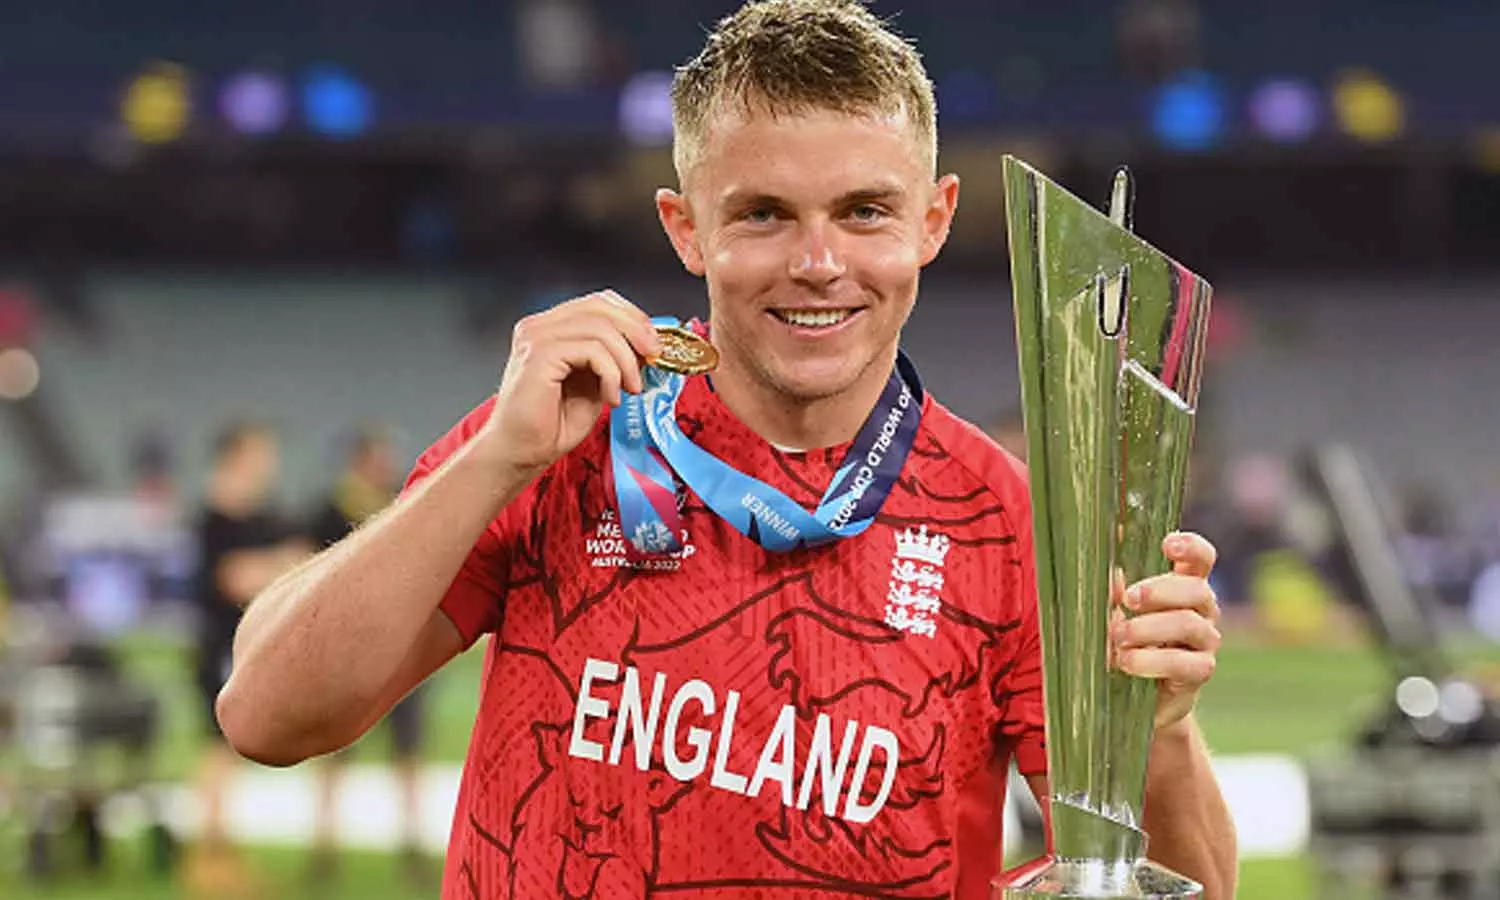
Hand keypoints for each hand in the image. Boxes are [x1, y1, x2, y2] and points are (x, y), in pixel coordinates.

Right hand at [480, 290, 661, 475]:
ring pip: (600, 328)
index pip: (597, 303)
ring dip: (626, 360)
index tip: (652, 343)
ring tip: (630, 388)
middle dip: (636, 330)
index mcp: (550, 329)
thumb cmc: (551, 425)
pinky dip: (611, 374)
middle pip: (600, 307)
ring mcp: (536, 338)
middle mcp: (539, 327)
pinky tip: (610, 398)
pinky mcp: (538, 355)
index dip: (631, 316)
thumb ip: (611, 358)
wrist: (521, 453)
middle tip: (654, 356)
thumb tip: (645, 344)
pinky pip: (591, 350)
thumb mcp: (593, 382)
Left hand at [1111, 531, 1220, 729]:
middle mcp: (1202, 611)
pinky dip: (1150, 660)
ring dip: (1148, 628)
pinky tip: (1126, 662)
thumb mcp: (1116, 612)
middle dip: (1160, 590)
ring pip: (1189, 625)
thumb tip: (1112, 575)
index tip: (1167, 544)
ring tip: (1118, 637)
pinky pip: (1183, 663)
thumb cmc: (1124, 642)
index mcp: (1184, 587)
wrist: (1133, 697)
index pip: (1202, 559)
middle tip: (1128, 599)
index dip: (1191, 547)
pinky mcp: (1199, 673)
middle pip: (1197, 589)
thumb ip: (1116, 592)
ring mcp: (1205, 642)